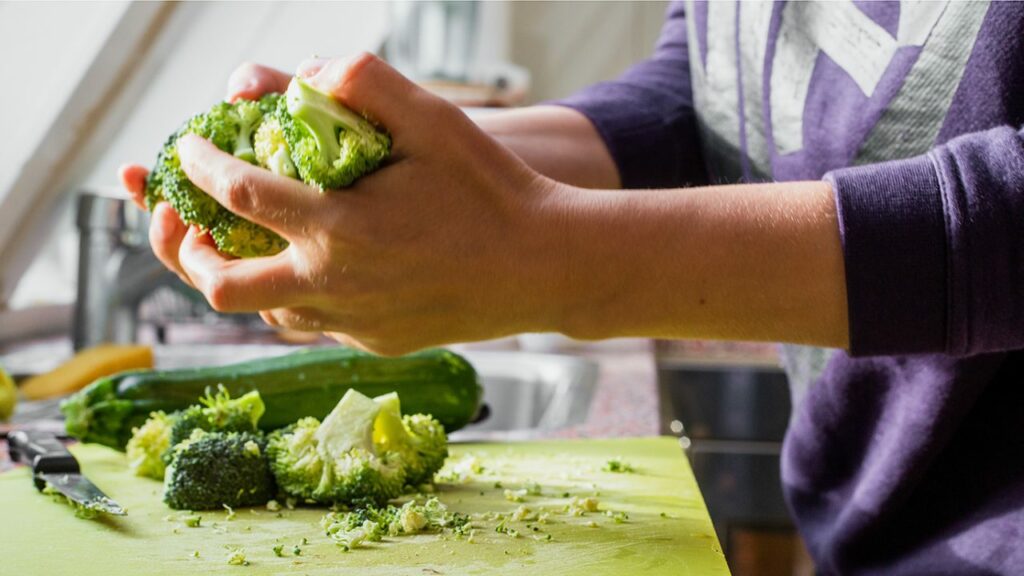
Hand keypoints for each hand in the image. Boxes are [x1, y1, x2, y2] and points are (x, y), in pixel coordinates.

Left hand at [150, 53, 570, 354]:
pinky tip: (312, 269)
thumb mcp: (435, 119)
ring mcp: (355, 321)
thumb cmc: (492, 188)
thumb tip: (311, 70)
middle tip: (193, 221)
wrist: (544, 267)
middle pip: (222, 284)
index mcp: (339, 225)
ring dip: (241, 278)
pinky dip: (294, 297)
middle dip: (187, 251)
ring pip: (263, 313)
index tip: (189, 150)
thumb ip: (367, 82)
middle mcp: (335, 283)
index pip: (238, 195)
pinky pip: (314, 325)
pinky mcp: (376, 341)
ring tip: (245, 246)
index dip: (200, 168)